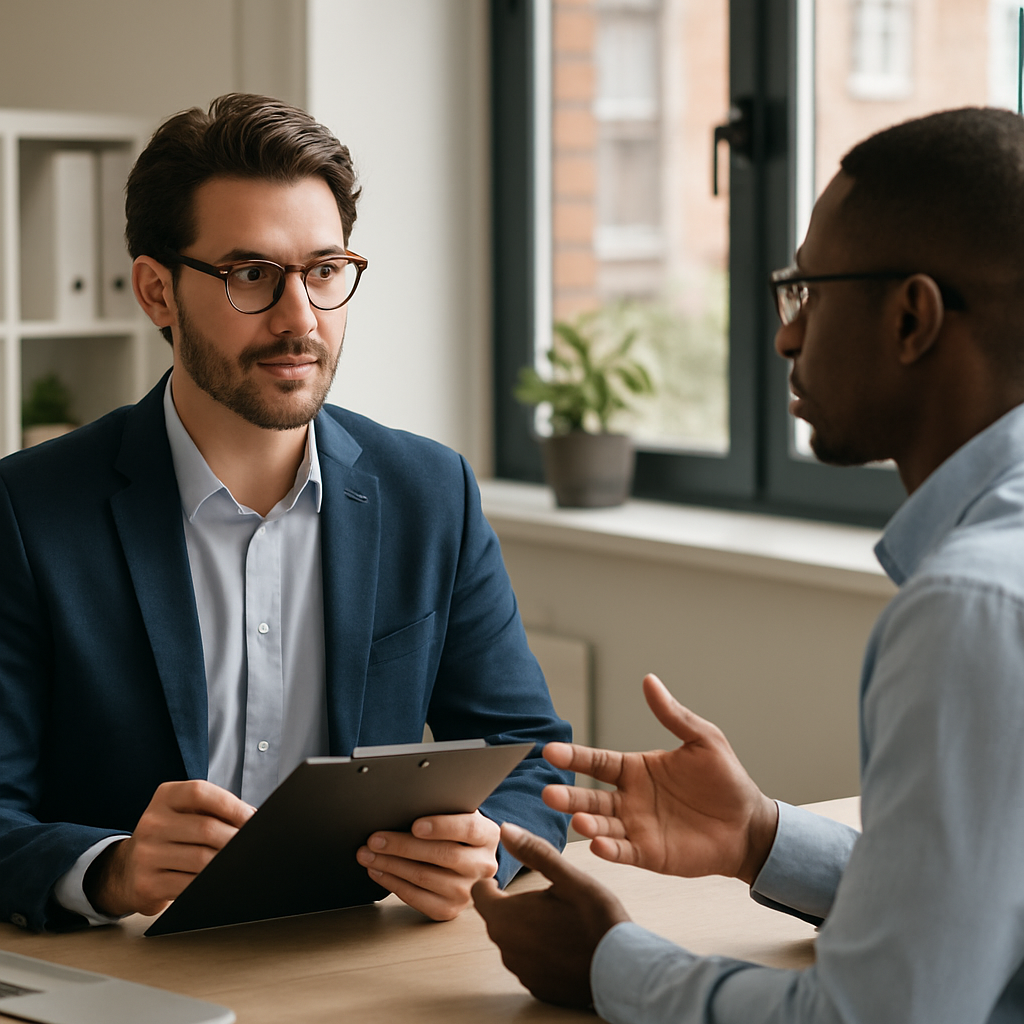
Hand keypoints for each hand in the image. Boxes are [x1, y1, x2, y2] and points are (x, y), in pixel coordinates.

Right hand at [84, 780, 254, 916]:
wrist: (127, 869)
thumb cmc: (171, 836)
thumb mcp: (185, 813)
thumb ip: (214, 810)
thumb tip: (254, 819)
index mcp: (165, 797)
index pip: (200, 792)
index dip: (231, 805)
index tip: (252, 818)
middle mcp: (151, 822)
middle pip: (206, 828)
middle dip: (235, 839)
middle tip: (254, 845)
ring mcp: (146, 854)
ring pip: (201, 859)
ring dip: (227, 862)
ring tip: (241, 862)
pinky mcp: (146, 884)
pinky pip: (189, 885)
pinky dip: (211, 882)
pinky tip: (220, 880)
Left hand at [356, 809, 499, 920]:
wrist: (466, 861)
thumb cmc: (454, 831)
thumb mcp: (456, 814)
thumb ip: (441, 808)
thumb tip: (405, 804)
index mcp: (488, 835)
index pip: (469, 828)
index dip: (442, 826)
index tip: (414, 825)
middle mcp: (483, 865)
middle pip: (443, 855)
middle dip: (403, 846)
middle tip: (375, 839)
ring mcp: (468, 891)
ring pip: (426, 878)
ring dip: (391, 865)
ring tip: (368, 854)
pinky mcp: (450, 910)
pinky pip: (417, 898)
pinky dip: (393, 883)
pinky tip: (378, 871)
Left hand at [472, 822, 629, 1007]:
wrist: (624, 971)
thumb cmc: (597, 920)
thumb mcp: (568, 877)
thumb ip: (534, 852)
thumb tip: (506, 830)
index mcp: (507, 917)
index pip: (479, 892)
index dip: (493, 882)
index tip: (510, 880)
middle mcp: (507, 948)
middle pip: (496, 917)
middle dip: (512, 904)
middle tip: (544, 897)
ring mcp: (522, 971)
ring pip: (513, 940)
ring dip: (526, 929)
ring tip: (558, 920)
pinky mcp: (537, 988)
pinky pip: (528, 962)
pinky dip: (540, 952)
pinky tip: (564, 944)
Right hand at [543, 674, 778, 883]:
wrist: (749, 824)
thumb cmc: (725, 779)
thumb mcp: (702, 740)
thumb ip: (672, 714)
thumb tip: (649, 680)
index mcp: (635, 769)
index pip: (597, 762)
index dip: (574, 757)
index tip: (550, 751)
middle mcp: (629, 799)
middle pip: (590, 797)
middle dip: (568, 796)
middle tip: (549, 793)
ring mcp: (636, 828)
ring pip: (602, 825)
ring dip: (587, 824)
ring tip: (578, 820)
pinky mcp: (649, 854)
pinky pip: (624, 852)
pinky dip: (610, 849)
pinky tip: (599, 844)